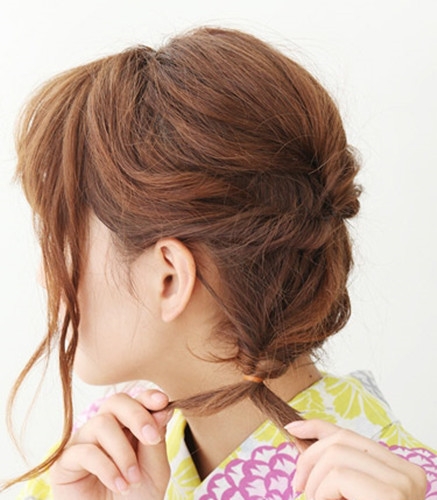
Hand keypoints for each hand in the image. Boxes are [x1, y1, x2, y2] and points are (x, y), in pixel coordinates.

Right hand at [49, 389, 171, 498]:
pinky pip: (85, 451)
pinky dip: (107, 468)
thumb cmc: (136, 499)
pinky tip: (119, 486)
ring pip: (101, 424)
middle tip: (152, 438)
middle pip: (115, 401)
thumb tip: (162, 408)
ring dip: (123, 452)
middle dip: (137, 415)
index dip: (148, 396)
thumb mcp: (155, 470)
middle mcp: (103, 429)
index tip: (163, 402)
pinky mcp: (65, 463)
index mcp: (127, 426)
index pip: (135, 400)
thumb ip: (156, 440)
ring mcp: (83, 443)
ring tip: (133, 478)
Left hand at [285, 419, 427, 499]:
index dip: (317, 427)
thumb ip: (336, 472)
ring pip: (335, 454)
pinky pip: (338, 474)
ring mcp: (402, 481)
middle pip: (341, 440)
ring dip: (315, 481)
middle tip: (297, 486)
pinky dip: (321, 492)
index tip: (292, 428)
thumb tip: (302, 438)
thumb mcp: (347, 496)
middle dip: (309, 458)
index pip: (350, 435)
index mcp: (398, 471)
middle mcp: (406, 472)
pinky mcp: (392, 493)